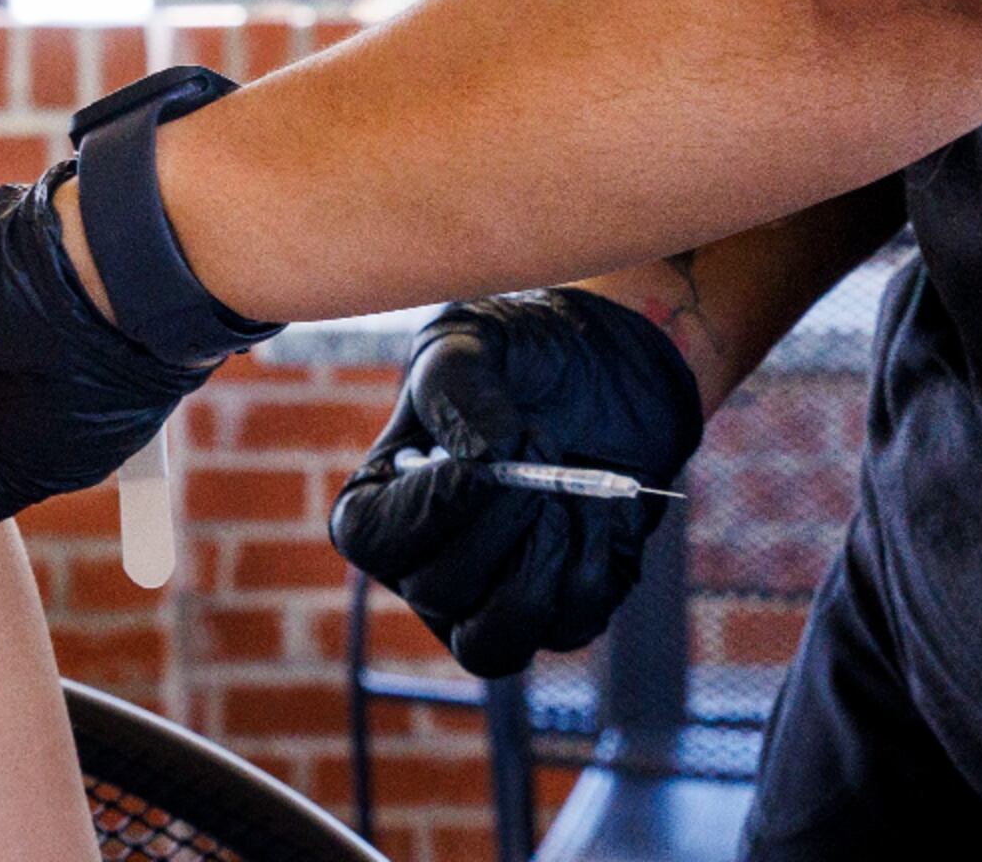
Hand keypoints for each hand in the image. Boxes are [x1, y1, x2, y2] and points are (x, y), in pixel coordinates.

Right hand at [329, 289, 704, 676]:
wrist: (609, 374)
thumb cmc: (521, 357)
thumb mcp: (475, 339)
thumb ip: (460, 383)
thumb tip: (486, 455)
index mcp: (381, 503)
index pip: (371, 541)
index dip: (427, 513)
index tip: (484, 466)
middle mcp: (424, 568)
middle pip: (439, 590)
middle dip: (503, 518)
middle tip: (542, 440)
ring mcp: (490, 602)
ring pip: (494, 642)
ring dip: (541, 562)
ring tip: (565, 488)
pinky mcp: (559, 615)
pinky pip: (571, 625)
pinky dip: (593, 559)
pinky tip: (597, 505)